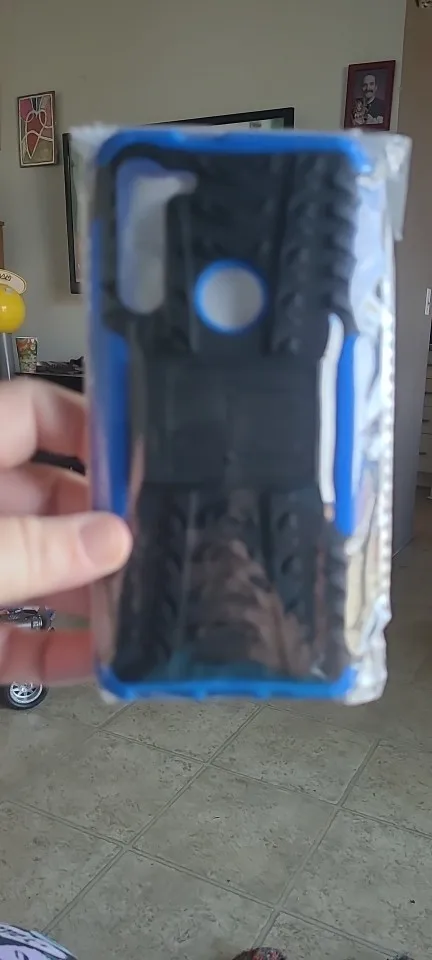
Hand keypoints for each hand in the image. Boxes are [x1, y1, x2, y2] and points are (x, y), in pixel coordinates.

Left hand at [0, 379, 131, 684]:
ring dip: (89, 594)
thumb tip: (115, 540)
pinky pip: (18, 636)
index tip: (147, 461)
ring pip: (39, 570)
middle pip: (49, 499)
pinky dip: (55, 651)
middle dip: (103, 525)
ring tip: (146, 608)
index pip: (35, 414)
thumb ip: (31, 549)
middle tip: (156, 547)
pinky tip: (102, 665)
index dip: (92, 427)